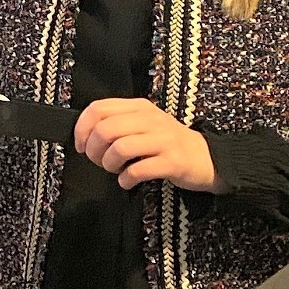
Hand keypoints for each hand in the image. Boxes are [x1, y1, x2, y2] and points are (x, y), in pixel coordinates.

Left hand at [73, 98, 229, 193]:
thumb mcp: (144, 124)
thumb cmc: (167, 143)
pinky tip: (127, 181)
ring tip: (115, 171)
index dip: (82, 128)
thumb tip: (84, 135)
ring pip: (120, 148)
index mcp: (139, 107)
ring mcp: (163, 140)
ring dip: (109, 164)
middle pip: (106, 130)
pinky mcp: (173, 161)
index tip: (80, 145)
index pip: (98, 108)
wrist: (207, 158)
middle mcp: (150, 119)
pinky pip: (138, 170)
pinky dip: (126, 179)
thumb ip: (118, 123)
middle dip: (94, 151)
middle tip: (99, 162)